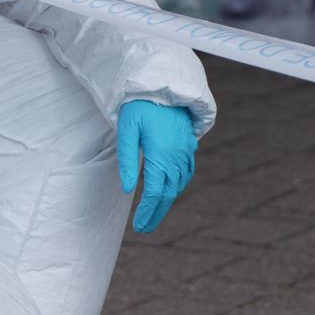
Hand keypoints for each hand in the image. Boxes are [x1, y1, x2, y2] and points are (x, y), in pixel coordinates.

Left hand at [116, 101, 196, 233]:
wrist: (162, 85)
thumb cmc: (139, 106)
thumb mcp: (126, 130)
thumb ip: (126, 160)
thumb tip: (126, 189)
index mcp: (160, 154)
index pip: (153, 192)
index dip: (146, 211)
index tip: (138, 226)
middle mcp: (176, 156)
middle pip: (167, 194)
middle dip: (155, 214)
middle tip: (144, 229)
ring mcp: (185, 151)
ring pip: (178, 185)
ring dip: (166, 202)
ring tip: (153, 215)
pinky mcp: (188, 145)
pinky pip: (186, 173)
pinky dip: (177, 187)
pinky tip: (169, 192)